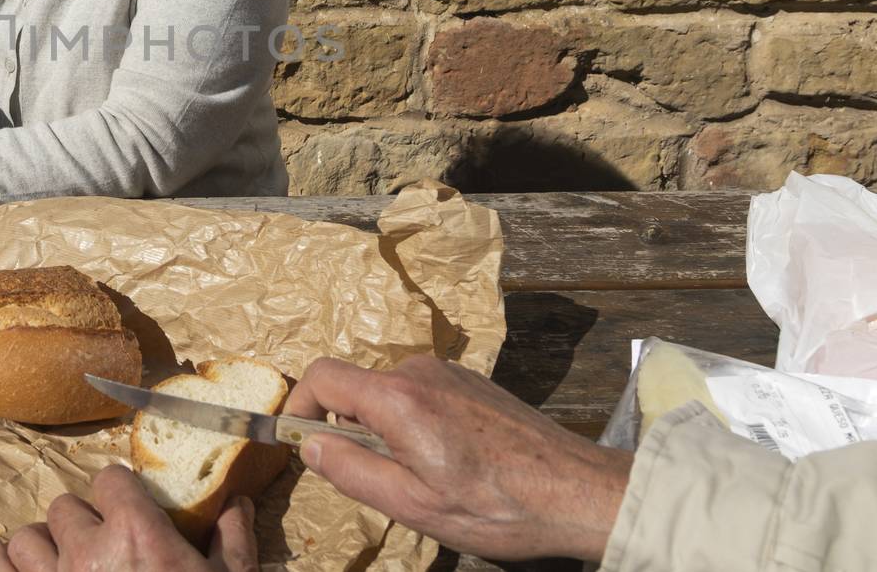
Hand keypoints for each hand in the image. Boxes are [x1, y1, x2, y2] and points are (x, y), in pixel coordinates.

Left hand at [0, 465, 256, 571]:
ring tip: (58, 559)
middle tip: (100, 544)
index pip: (109, 480)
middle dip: (82, 521)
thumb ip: (233, 540)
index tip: (127, 508)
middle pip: (65, 508)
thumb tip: (237, 502)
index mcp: (136, 532)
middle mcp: (86, 550)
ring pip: (26, 539)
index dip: (120, 493)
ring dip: (42, 545)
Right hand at [285, 356, 631, 562]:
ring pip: (388, 394)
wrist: (576, 490)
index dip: (300, 405)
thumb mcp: (412, 504)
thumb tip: (309, 444)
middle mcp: (418, 371)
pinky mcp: (469, 381)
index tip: (300, 440)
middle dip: (348, 429)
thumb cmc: (496, 505)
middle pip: (355, 387)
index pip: (322, 376)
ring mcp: (447, 373)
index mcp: (397, 399)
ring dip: (384, 430)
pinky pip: (419, 394)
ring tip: (421, 477)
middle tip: (376, 479)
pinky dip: (413, 423)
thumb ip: (350, 470)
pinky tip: (448, 462)